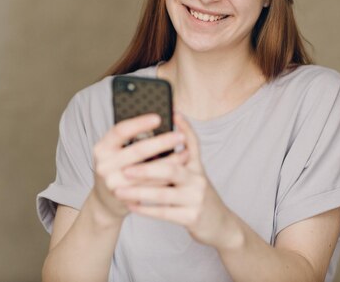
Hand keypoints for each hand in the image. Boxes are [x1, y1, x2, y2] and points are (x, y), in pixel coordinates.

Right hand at [91, 114, 188, 221]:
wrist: (106, 199)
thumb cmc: (118, 167)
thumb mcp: (116, 151)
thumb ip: (131, 138)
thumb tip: (160, 122)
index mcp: (101, 148)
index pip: (120, 131)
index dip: (139, 123)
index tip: (159, 118)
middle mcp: (103, 165)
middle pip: (137, 150)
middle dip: (162, 142)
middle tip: (180, 136)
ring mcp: (113, 183)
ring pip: (147, 170)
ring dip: (170, 162)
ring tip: (186, 153)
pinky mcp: (124, 197)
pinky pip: (150, 186)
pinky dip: (166, 177)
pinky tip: (179, 170)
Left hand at [114, 113, 236, 247]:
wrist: (219, 224)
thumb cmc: (197, 195)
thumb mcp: (194, 173)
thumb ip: (181, 156)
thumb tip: (163, 136)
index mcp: (196, 166)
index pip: (191, 142)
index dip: (183, 127)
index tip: (171, 114)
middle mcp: (198, 179)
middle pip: (172, 168)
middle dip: (146, 169)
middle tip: (126, 169)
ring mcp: (196, 198)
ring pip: (164, 194)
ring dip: (138, 192)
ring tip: (119, 191)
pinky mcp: (192, 217)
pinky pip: (164, 212)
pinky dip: (146, 209)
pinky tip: (131, 207)